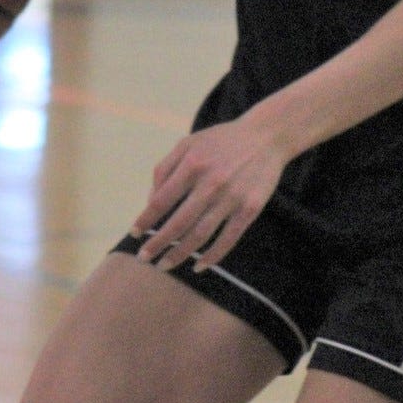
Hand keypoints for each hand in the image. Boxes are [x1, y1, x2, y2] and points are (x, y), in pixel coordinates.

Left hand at [130, 114, 290, 271]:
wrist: (267, 136)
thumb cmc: (222, 141)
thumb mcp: (189, 143)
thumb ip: (165, 168)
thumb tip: (150, 200)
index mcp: (192, 165)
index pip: (161, 201)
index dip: (145, 220)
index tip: (135, 234)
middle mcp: (211, 183)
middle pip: (178, 223)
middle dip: (158, 244)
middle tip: (144, 258)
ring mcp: (232, 198)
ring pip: (200, 234)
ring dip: (180, 254)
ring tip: (164, 265)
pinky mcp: (250, 208)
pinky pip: (228, 238)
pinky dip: (212, 256)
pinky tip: (199, 266)